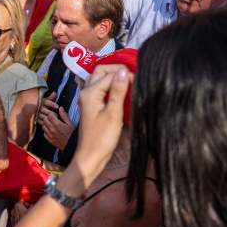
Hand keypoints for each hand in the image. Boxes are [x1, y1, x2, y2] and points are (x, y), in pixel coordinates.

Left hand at [39, 93, 73, 150]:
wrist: (71, 146)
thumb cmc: (71, 134)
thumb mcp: (70, 124)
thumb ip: (64, 115)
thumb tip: (60, 108)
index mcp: (57, 124)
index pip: (49, 115)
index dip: (51, 114)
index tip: (54, 115)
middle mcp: (52, 129)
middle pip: (45, 120)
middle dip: (48, 118)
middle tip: (52, 119)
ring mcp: (50, 135)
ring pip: (43, 126)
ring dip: (46, 124)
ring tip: (51, 124)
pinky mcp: (49, 140)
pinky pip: (44, 133)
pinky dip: (46, 131)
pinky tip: (50, 130)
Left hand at [74, 66, 129, 182]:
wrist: (91, 156)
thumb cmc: (102, 138)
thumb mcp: (114, 113)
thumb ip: (118, 91)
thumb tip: (123, 71)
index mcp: (90, 92)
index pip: (109, 74)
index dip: (125, 75)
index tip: (139, 82)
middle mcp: (86, 92)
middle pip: (101, 72)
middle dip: (117, 71)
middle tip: (133, 78)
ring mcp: (88, 98)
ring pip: (101, 80)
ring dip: (114, 79)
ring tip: (130, 84)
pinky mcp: (92, 105)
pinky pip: (101, 89)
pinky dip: (112, 87)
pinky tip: (122, 93)